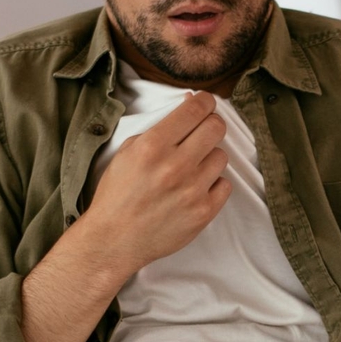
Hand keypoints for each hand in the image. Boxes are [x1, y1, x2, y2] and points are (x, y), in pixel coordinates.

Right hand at [78, 90, 231, 281]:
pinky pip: (225, 185)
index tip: (206, 102)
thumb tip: (189, 104)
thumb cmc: (118, 195)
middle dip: (212, 125)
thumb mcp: (127, 152)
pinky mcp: (204, 212)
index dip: (205, 101)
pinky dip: (213, 184)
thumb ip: (158, 127)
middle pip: (216, 128)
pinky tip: (195, 188)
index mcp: (153, 146)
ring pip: (221, 156)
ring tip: (192, 168)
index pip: (195, 109)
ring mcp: (192, 190)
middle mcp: (175, 166)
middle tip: (204, 131)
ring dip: (209, 158)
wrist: (115, 239)